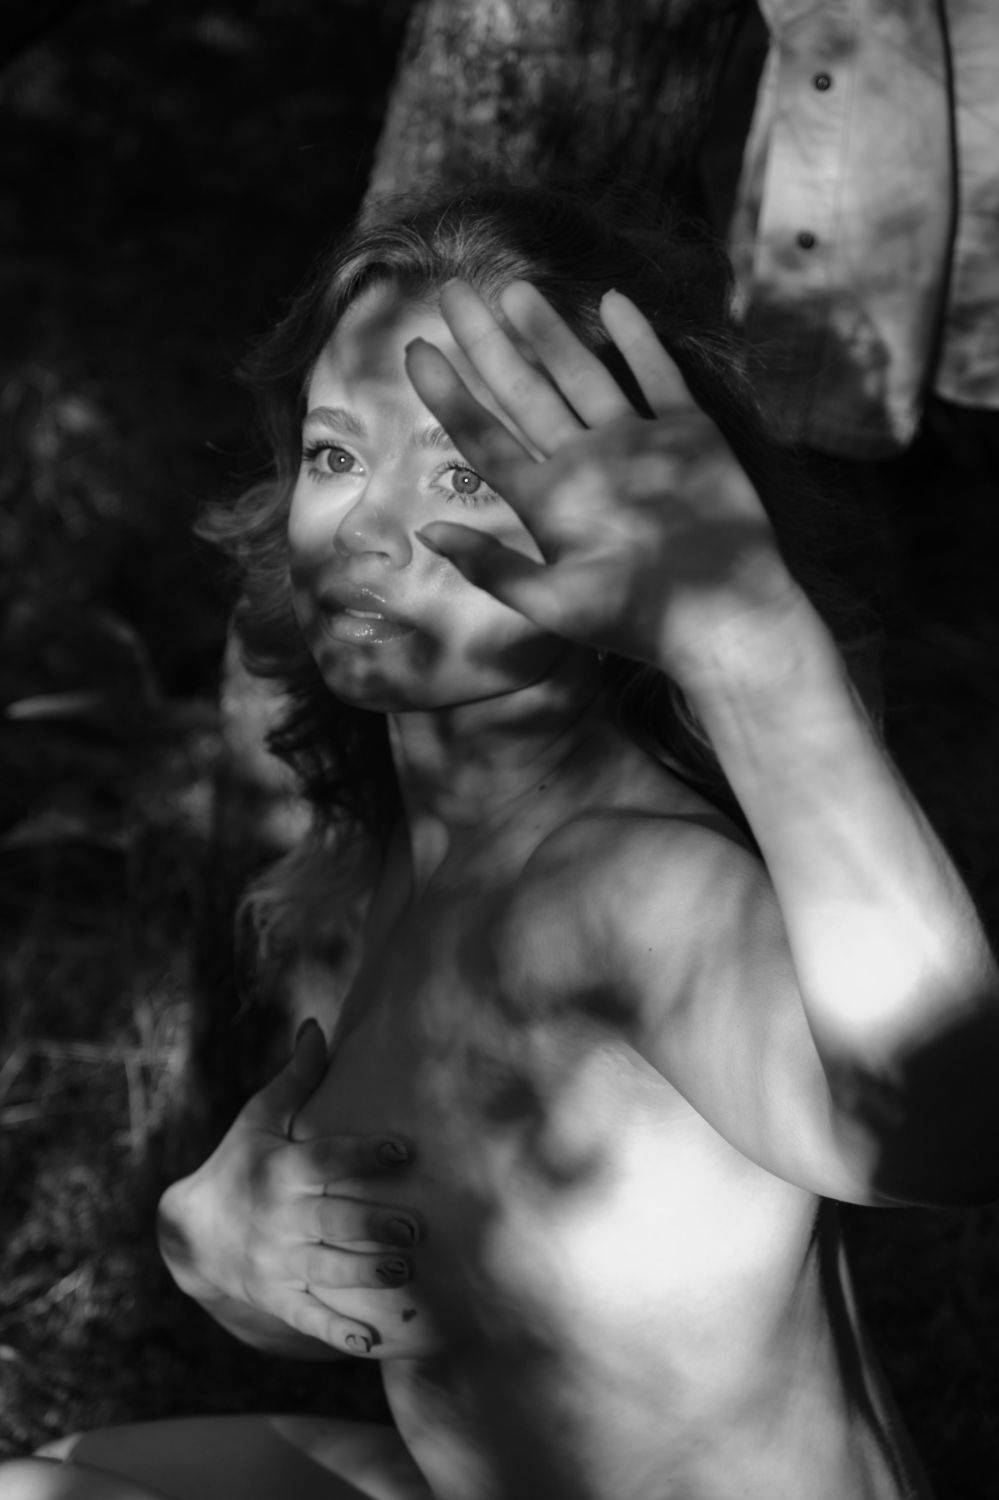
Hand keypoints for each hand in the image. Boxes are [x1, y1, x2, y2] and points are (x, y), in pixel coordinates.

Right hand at [158, 1019, 423, 1356]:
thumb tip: (317, 1025)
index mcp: (280, 1170)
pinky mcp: (278, 1297)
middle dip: (374, 1226)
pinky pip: (309, 1318)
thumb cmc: (241, 1162)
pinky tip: (372, 1342)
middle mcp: (279, 1218)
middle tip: (417, 1228)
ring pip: (327, 1271)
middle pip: (332, 1222)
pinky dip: (338, 1333)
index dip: (364, 1154)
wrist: (193, 1231)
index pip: (326, 1159)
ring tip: (405, 1275)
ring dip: (366, 1275)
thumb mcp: (260, 1118)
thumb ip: (296, 1077)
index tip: (403, 1149)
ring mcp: (278, 1263)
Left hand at [406, 280, 804, 692]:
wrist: (727, 619)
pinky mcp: (687, 436)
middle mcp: (584, 465)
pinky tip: (612, 303)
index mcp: (548, 501)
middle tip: (451, 291)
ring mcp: (635, 445)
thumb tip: (426, 534)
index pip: (484, 436)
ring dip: (550, 333)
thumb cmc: (639, 619)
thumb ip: (492, 568)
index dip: (448, 394)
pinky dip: (637, 341)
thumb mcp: (553, 603)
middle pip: (523, 392)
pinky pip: (656, 378)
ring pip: (582, 375)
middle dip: (487, 343)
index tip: (414, 349)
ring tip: (514, 289)